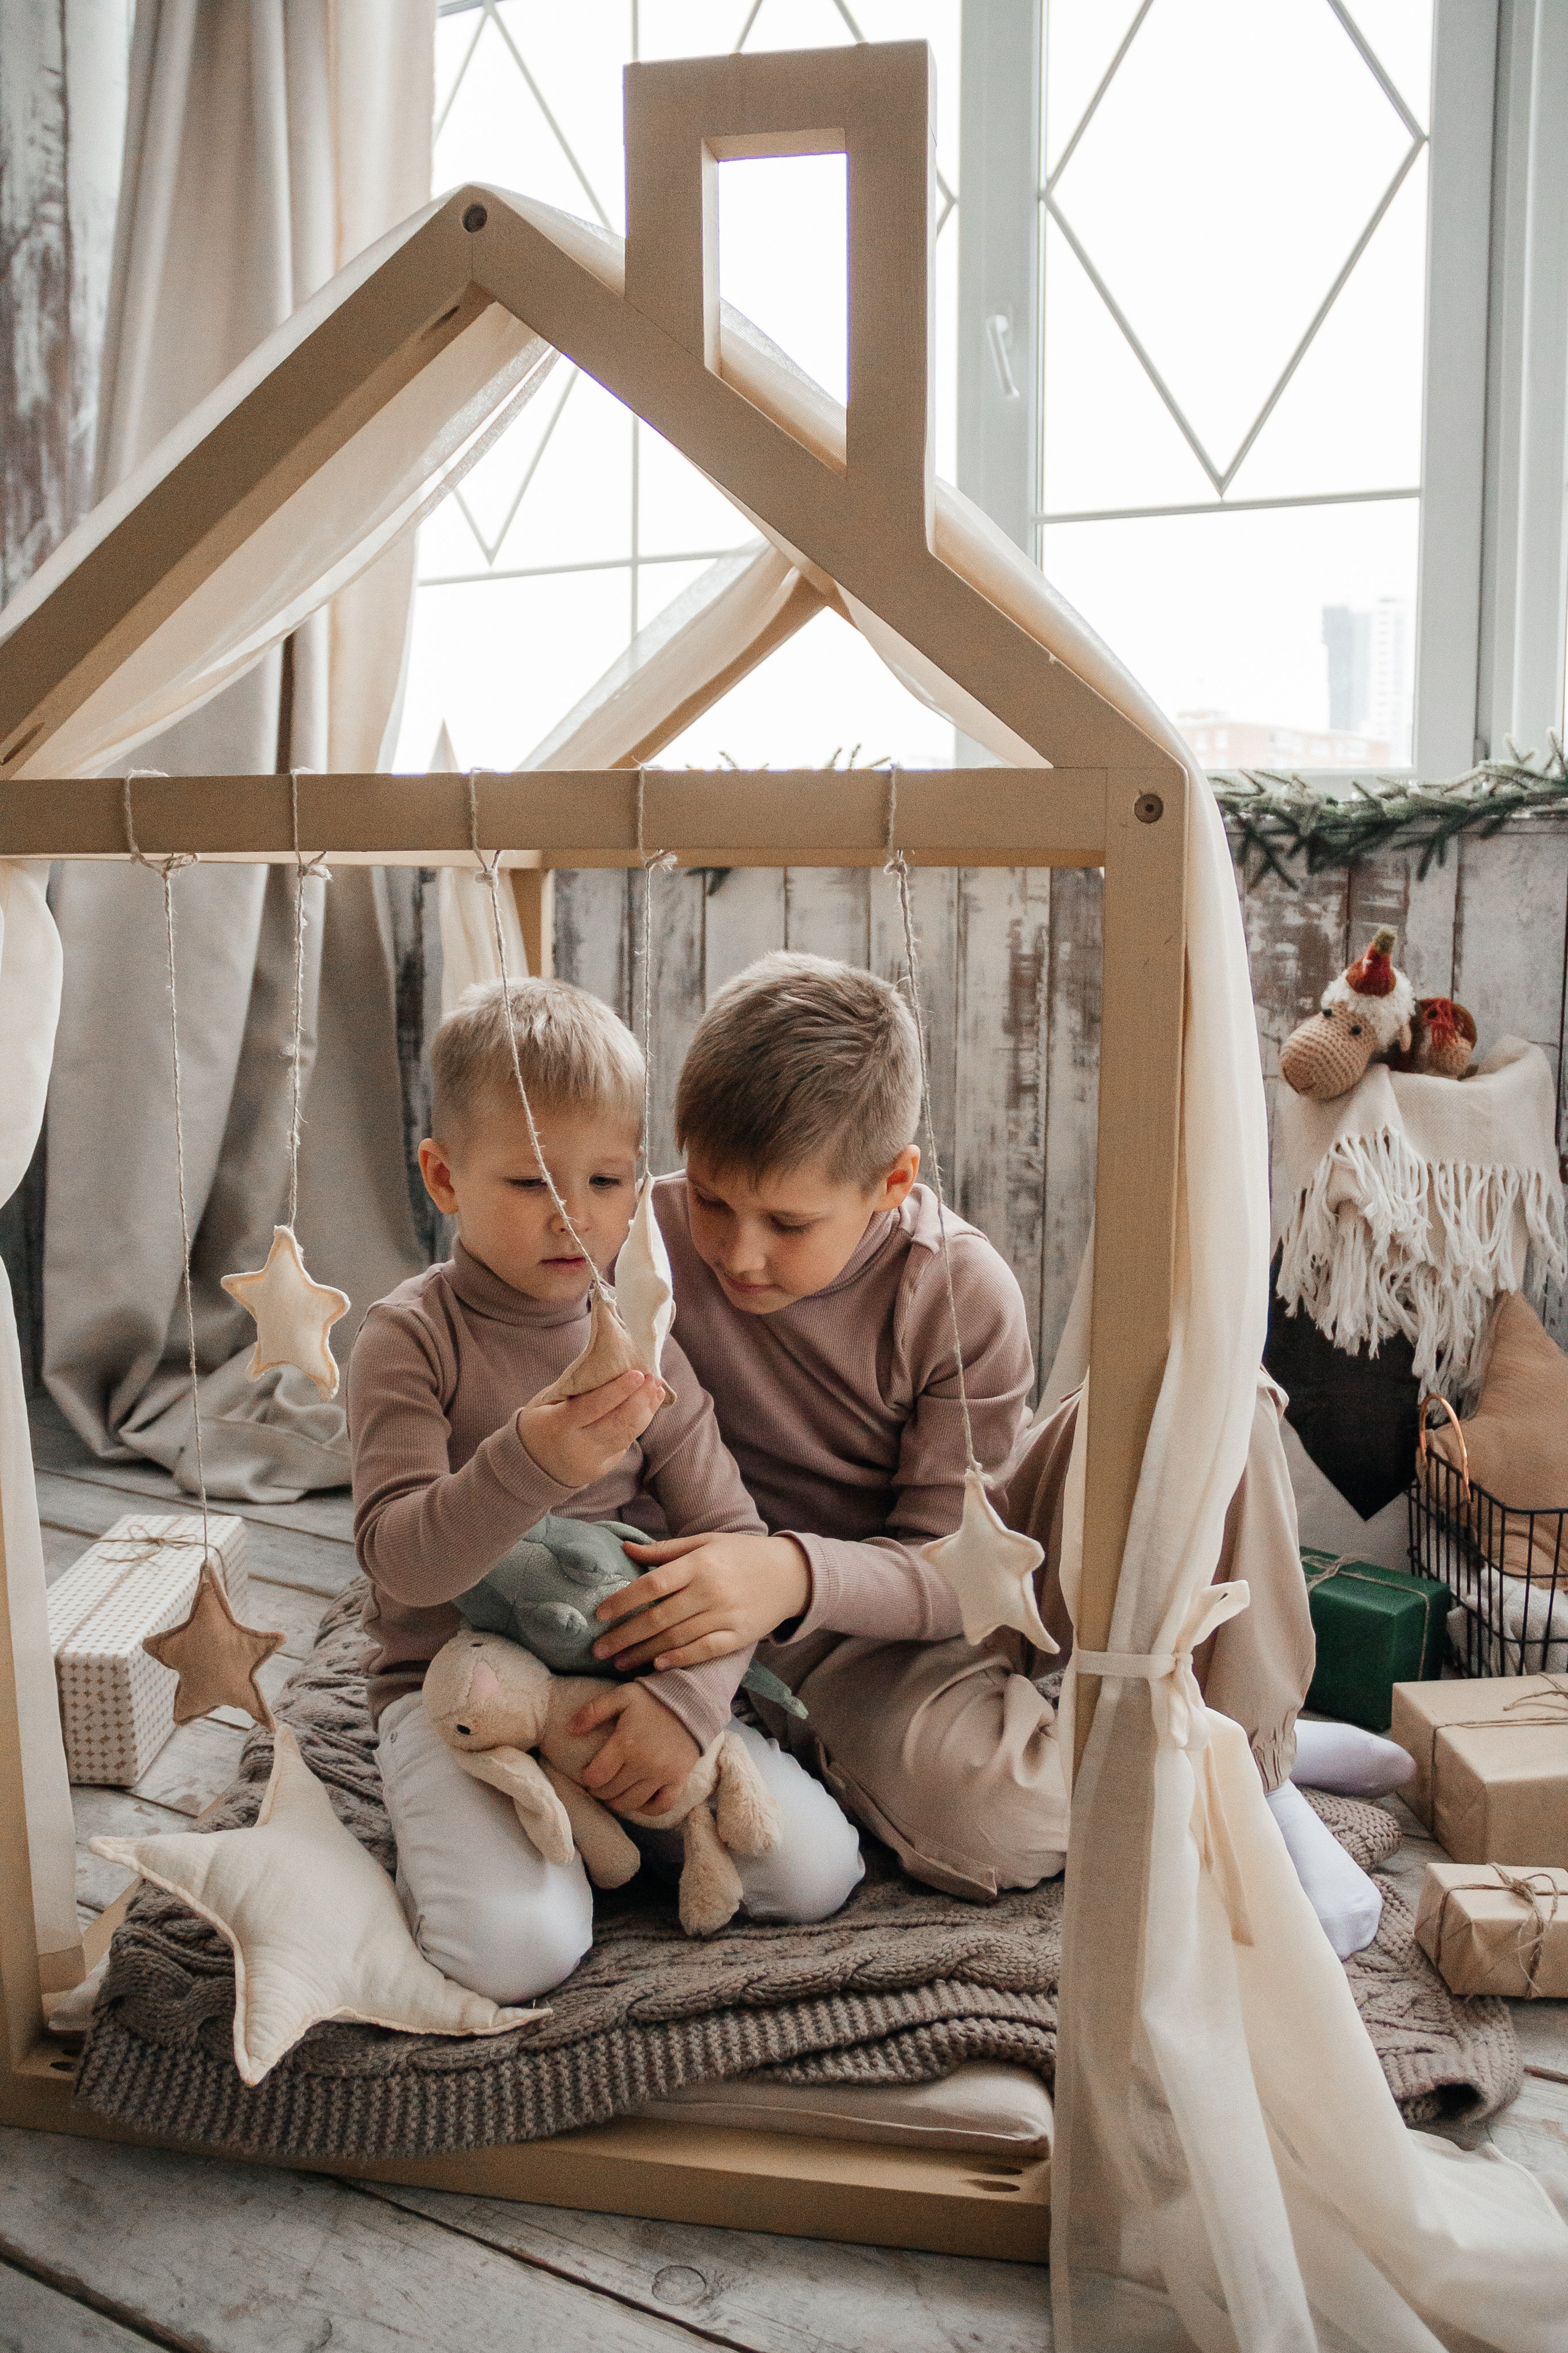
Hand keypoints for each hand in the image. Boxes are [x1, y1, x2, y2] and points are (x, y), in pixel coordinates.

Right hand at [516, 1368, 657, 1489]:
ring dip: (646, 1410)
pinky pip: (625, 1443)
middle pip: (618, 1422)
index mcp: (559, 1426)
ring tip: (656, 1389)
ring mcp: (593, 1461)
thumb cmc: (538, 1424)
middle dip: (640, 1399)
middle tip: (653, 1378)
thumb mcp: (545, 1403)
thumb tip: (609, 1368)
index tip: (637, 1374)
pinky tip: (648, 1407)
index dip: (617, 1391)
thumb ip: (573, 1390)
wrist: (530, 1467)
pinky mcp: (603, 1468)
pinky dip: (639, 1423)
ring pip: (628, 1434)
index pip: (593, 1407)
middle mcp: (578, 1447)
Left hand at [569, 1682, 700, 1814]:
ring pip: (631, 1802)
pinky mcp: (679, 1780)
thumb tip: (568, 1729)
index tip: (587, 1772)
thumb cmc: (653, 1699)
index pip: (596, 1776)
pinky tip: (638, 1801)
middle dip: (599, 1790)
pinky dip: (647, 1810)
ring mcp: (663, 1775)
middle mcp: (644, 1764)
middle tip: (598, 1783)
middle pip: (611, 1791)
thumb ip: (593, 1711)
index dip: (587, 1777)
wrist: (693, 1701)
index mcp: (625, 1744)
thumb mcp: (621, 1696)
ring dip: (617, 1802)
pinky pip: (661, 1806)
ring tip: (613, 1793)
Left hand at [591, 1532, 810, 1670]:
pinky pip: (703, 1651)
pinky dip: (679, 1659)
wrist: (791, 1574)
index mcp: (700, 1564)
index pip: (653, 1584)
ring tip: (618, 1663)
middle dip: (624, 1636)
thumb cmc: (741, 1554)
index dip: (623, 1601)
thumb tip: (624, 1549)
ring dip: (643, 1653)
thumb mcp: (705, 1542)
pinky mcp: (739, 1636)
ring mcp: (726, 1616)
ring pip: (676, 1639)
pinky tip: (657, 1666)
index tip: (600, 1615)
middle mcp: (711, 1590)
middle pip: (659, 1617)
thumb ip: (664, 1550)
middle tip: (598, 1650)